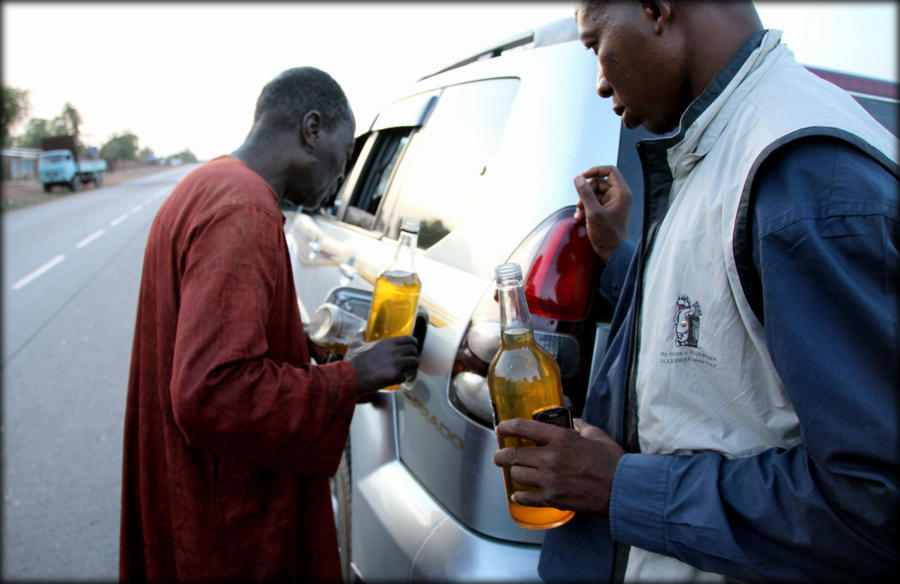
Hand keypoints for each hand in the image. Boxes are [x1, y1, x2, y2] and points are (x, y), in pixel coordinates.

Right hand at [346, 335, 418, 399]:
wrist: (351, 376)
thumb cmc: (353, 361)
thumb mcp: (356, 344)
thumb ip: (360, 336)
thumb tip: (361, 330)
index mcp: (387, 343)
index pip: (409, 339)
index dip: (413, 343)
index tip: (412, 347)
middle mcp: (394, 351)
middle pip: (414, 350)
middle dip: (413, 355)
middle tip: (409, 360)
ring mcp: (396, 364)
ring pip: (414, 362)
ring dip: (412, 367)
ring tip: (407, 370)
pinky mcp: (395, 376)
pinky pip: (405, 377)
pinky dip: (402, 379)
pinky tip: (396, 379)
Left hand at [492, 417, 624, 514]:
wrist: (622, 489)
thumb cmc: (612, 462)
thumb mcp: (596, 435)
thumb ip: (581, 426)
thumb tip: (574, 422)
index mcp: (560, 438)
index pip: (523, 427)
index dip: (507, 427)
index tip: (501, 428)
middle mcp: (551, 458)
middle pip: (513, 454)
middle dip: (501, 455)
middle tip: (499, 456)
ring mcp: (550, 480)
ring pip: (517, 475)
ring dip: (514, 473)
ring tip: (514, 472)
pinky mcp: (553, 498)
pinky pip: (527, 498)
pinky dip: (520, 496)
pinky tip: (518, 494)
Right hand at [573, 166, 631, 263]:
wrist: (611, 252)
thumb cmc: (608, 235)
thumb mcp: (593, 212)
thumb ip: (585, 193)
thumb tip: (578, 179)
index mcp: (621, 193)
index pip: (610, 171)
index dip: (595, 171)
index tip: (582, 177)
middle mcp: (619, 196)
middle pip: (598, 183)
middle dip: (585, 192)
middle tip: (579, 204)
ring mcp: (612, 203)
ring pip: (593, 193)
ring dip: (583, 202)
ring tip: (580, 214)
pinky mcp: (606, 210)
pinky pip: (593, 202)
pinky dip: (585, 208)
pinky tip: (581, 217)